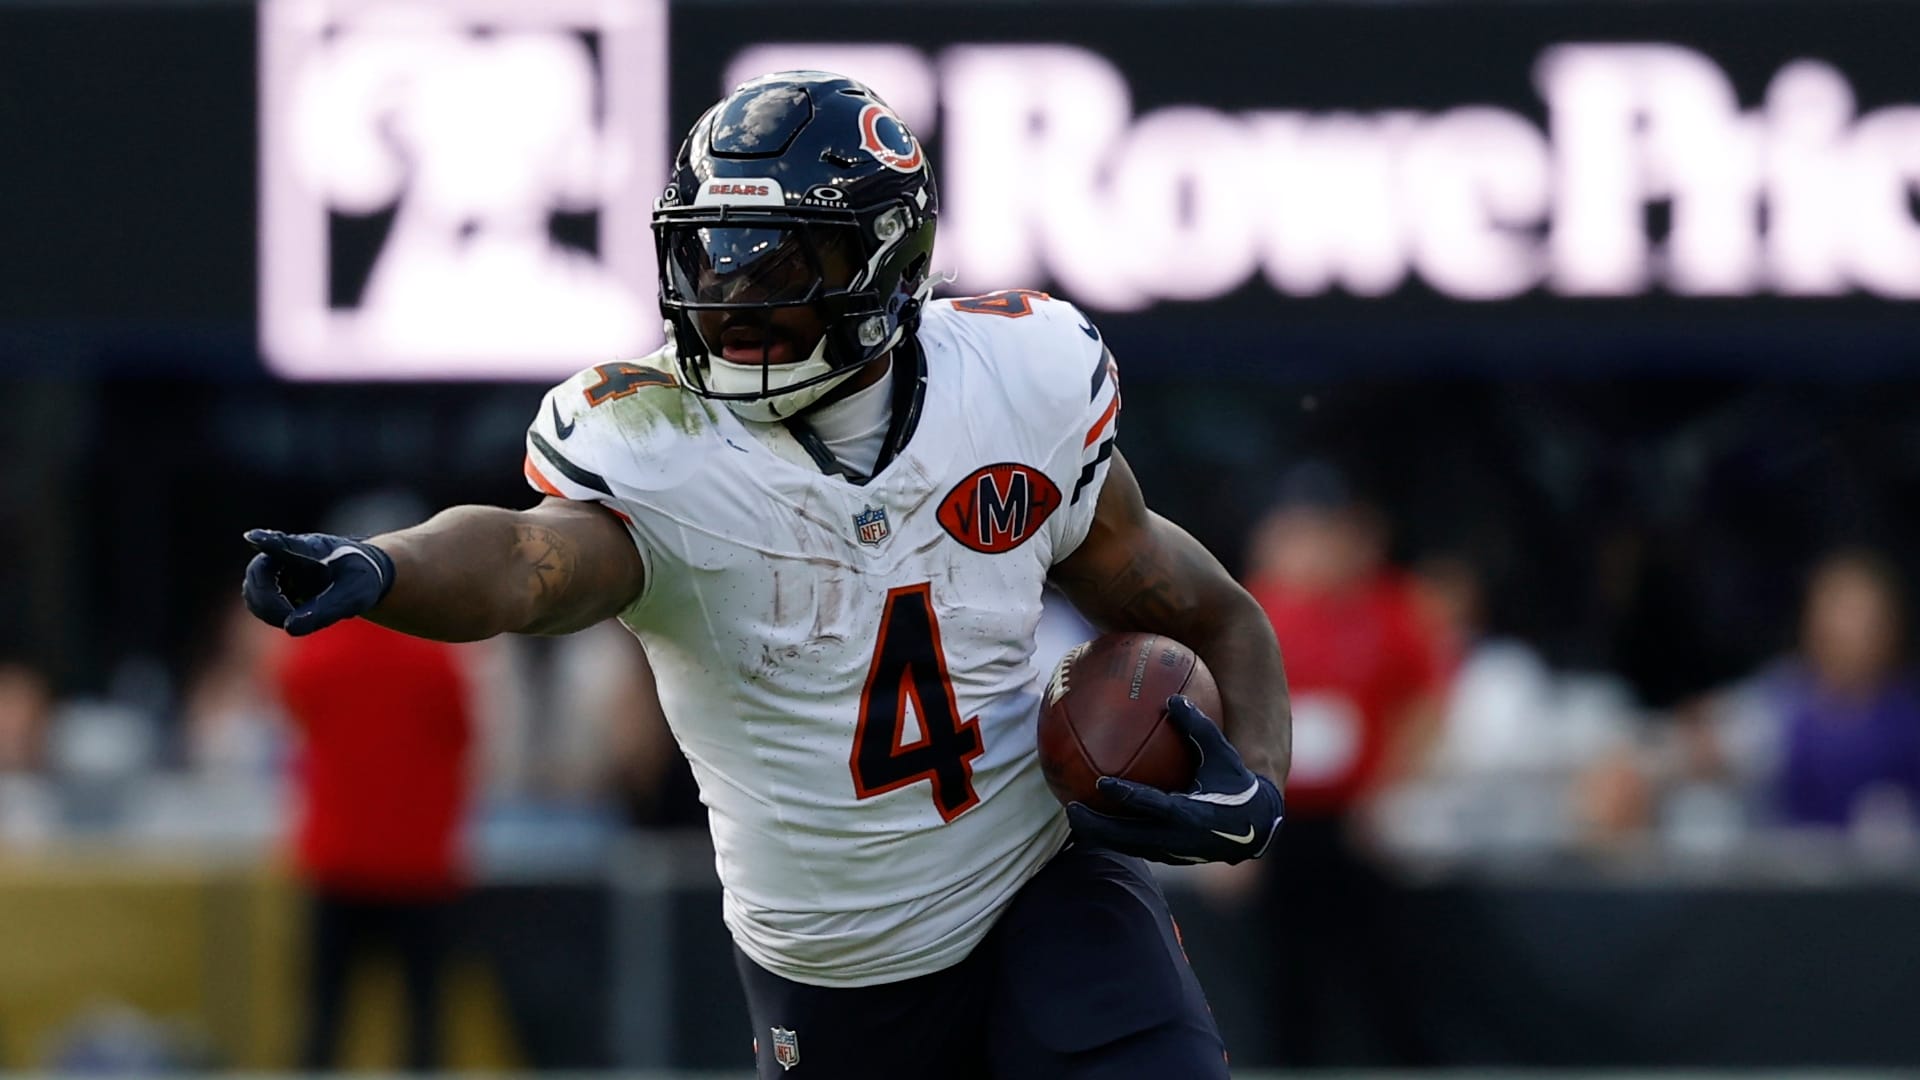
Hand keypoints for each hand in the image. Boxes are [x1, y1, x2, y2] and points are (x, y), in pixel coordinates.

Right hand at [241, 529, 394, 635]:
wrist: (358, 575)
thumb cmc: (357, 579)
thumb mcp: (354, 595)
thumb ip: (326, 609)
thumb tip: (290, 628)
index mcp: (311, 547)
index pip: (286, 544)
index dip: (267, 542)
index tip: (252, 537)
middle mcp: (286, 553)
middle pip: (258, 574)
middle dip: (267, 602)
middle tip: (287, 621)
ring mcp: (274, 567)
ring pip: (253, 590)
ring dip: (268, 611)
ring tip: (296, 620)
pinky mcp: (270, 583)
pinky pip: (257, 601)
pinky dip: (271, 614)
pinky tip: (293, 617)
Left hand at [1066, 694, 1283, 864]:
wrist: (1253, 829)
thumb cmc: (1235, 785)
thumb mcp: (1222, 754)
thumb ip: (1198, 728)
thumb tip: (1173, 698)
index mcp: (1192, 814)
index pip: (1154, 806)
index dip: (1128, 795)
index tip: (1102, 783)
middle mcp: (1178, 839)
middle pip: (1129, 838)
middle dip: (1097, 827)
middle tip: (1070, 807)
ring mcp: (1171, 853)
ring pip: (1127, 847)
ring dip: (1098, 835)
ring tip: (1073, 816)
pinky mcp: (1167, 857)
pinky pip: (1133, 847)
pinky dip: (1111, 837)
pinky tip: (1091, 821)